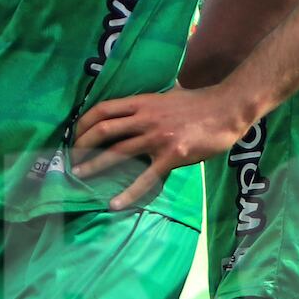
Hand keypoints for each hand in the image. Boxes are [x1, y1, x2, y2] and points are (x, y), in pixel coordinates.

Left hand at [71, 84, 253, 212]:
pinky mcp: (171, 156)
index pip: (102, 109)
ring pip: (118, 153)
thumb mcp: (168, 95)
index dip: (83, 123)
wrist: (227, 110)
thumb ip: (150, 103)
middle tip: (72, 159)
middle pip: (103, 131)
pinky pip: (145, 178)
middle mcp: (146, 118)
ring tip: (80, 176)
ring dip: (95, 166)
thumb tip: (136, 109)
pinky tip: (114, 203)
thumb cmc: (200, 103)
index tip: (74, 135)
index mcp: (143, 102)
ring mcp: (157, 138)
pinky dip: (127, 192)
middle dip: (82, 146)